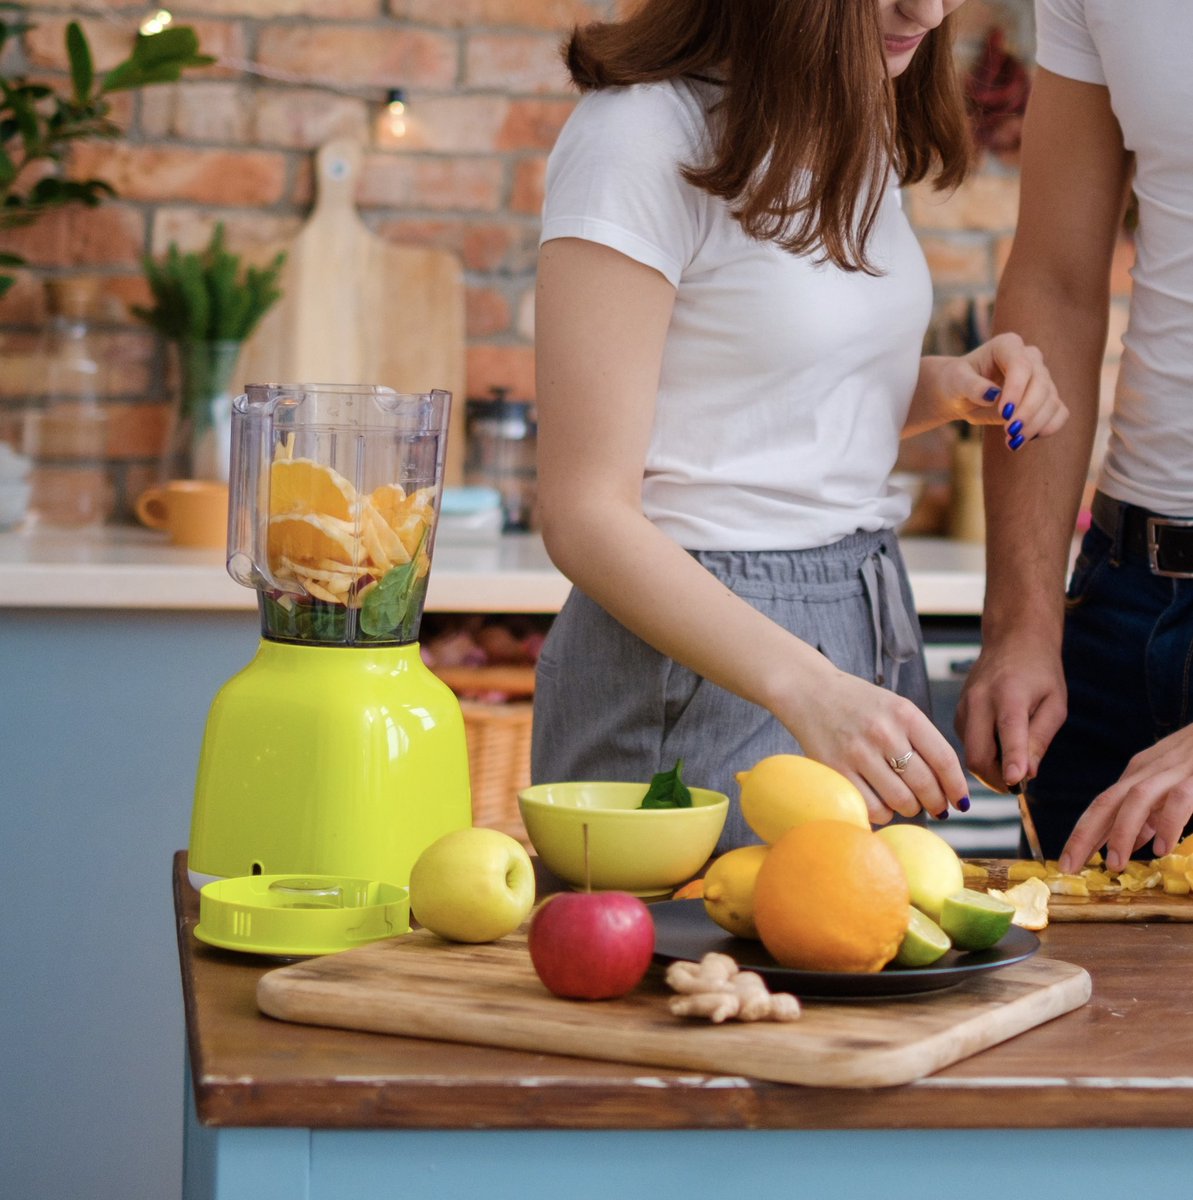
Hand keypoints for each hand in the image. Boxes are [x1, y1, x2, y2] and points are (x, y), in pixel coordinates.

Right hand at [786, 670, 971, 825]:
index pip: (943, 759)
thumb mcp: (896, 707)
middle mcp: (883, 732)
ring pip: (901, 800)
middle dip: (937, 803)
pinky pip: (872, 807)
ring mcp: (858, 752)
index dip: (956, 786)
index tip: (960, 801)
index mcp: (904, 713)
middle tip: (938, 809)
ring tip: (909, 804)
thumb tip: (947, 784)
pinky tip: (883, 804)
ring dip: (911, 809)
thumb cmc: (859, 704)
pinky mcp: (836, 769)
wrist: (810, 691)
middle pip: (925, 784)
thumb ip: (921, 738)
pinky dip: (884, 813)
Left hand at [926, 332, 1067, 448]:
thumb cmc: (957, 382)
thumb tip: (992, 395)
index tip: (1004, 413)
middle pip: (1041, 384)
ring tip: (1012, 441)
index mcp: (1007, 345)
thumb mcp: (956, 382)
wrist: (961, 394)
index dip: (1017, 389)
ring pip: (1052, 400)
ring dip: (1036, 424)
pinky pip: (1059, 412)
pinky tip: (1027, 438)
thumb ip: (972, 386)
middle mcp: (1029, 358)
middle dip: (1027, 411)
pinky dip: (1047, 427)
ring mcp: (1041, 377)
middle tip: (1010, 432)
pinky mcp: (1046, 397)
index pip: (1021, 365)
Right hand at [956, 633, 1067, 790]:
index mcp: (1010, 695)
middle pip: (977, 754)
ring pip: (969, 753)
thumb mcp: (1055, 705)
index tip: (1014, 784)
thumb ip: (1040, 739)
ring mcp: (963, 706)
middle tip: (1016, 787)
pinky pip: (966, 744)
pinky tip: (999, 745)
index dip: (1012, 760)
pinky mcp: (957, 712)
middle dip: (996, 779)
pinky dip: (982, 753)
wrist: (1012, 640)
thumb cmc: (1040, 673)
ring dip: (989, 768)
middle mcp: (979, 700)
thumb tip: (1027, 774)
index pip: (1009, 733)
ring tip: (1010, 763)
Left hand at [1060, 726, 1192, 873]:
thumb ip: (1150, 814)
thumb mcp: (1169, 786)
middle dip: (1083, 835)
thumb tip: (1129, 843)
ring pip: (1135, 800)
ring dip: (1121, 833)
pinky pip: (1178, 800)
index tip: (1066, 861)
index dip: (1082, 834)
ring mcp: (1172, 772)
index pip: (1101, 806)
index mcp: (1138, 775)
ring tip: (1114, 864)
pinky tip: (1161, 849)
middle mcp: (1147, 771)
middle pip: (1105, 802)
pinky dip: (1167, 824)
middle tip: (1069, 866)